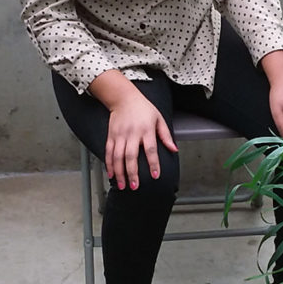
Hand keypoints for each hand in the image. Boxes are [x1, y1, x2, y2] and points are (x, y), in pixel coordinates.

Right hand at [90, 70, 176, 191]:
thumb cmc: (144, 108)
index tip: (155, 175)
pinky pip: (109, 152)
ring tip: (123, 185)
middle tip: (135, 186)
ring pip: (118, 157)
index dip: (153, 163)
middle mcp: (132, 133)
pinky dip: (109, 164)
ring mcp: (120, 135)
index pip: (151, 149)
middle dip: (132, 173)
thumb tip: (174, 149)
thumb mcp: (159, 119)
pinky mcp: (111, 135)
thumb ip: (166, 135)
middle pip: (131, 156)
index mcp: (146, 129)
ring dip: (119, 172)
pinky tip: (111, 174)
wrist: (124, 98)